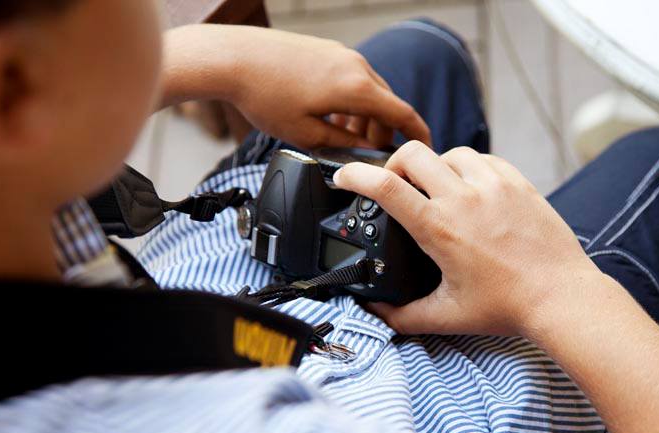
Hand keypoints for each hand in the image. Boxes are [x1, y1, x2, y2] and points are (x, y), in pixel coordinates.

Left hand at [161, 25, 430, 149]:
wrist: (233, 58)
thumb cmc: (264, 95)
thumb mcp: (306, 134)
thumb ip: (342, 144)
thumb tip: (362, 152)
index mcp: (357, 88)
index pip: (403, 114)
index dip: (418, 136)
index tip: (426, 150)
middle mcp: (356, 66)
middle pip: (386, 104)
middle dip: (383, 132)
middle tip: (370, 156)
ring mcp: (341, 54)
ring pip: (368, 91)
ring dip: (364, 117)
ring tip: (343, 137)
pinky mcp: (326, 50)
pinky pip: (351, 78)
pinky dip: (350, 100)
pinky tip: (329, 115)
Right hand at [333, 141, 600, 335]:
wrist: (561, 297)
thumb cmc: (508, 307)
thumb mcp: (446, 316)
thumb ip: (402, 316)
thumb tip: (377, 312)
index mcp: (439, 228)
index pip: (385, 187)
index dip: (355, 175)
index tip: (344, 177)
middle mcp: (464, 198)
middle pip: (413, 154)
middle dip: (394, 164)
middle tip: (395, 184)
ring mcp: (494, 186)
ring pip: (450, 152)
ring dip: (434, 165)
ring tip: (436, 189)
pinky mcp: (519, 183)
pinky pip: (484, 159)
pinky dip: (468, 167)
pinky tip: (470, 188)